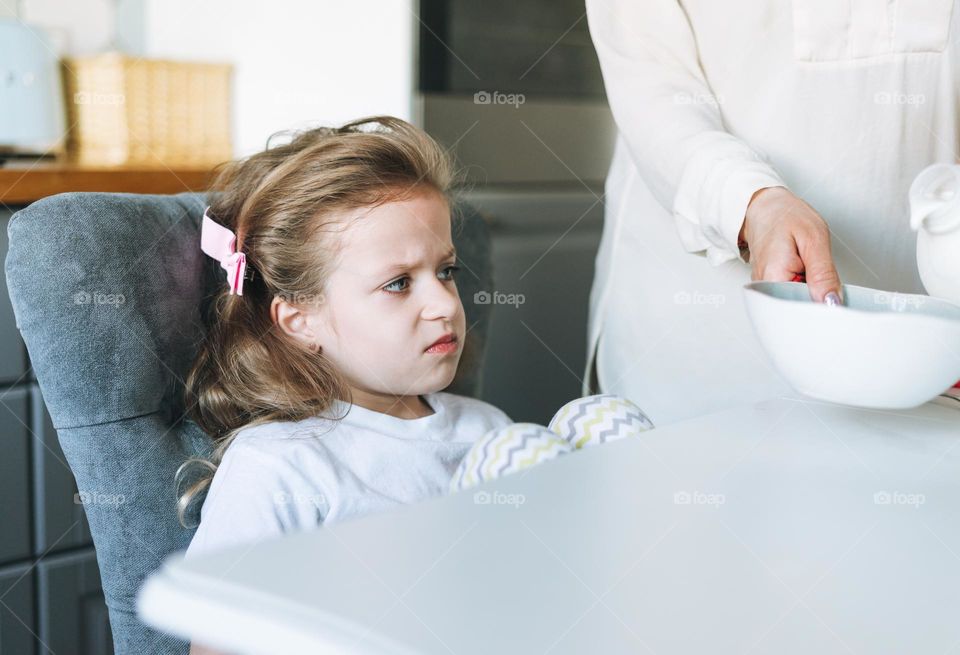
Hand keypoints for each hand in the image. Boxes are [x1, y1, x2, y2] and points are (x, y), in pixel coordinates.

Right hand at [739, 187, 842, 304]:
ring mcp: (765, 290)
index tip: (833, 293)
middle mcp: (764, 289)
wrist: (765, 207)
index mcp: (773, 278)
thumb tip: (832, 302)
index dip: (823, 304)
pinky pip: (790, 296)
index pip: (803, 308)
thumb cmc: (785, 216)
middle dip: (817, 296)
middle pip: (799, 307)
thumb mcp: (814, 240)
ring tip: (808, 266)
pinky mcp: (768, 288)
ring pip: (796, 302)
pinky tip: (802, 271)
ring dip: (811, 290)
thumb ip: (824, 274)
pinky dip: (803, 286)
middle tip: (819, 270)